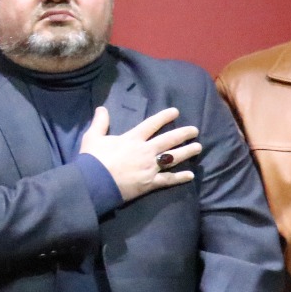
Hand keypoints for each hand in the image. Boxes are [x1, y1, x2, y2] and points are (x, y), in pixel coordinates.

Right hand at [79, 107, 199, 202]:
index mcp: (132, 139)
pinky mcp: (150, 183)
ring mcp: (150, 167)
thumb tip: (102, 108)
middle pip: (168, 140)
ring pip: (173, 157)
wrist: (94, 182)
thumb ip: (100, 123)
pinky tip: (191, 175)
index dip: (164, 117)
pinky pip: (169, 179)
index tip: (176, 112)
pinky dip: (180, 177)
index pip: (151, 124)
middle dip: (183, 134)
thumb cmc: (92, 159)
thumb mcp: (92, 137)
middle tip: (195, 131)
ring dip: (187, 152)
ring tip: (198, 147)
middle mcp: (145, 151)